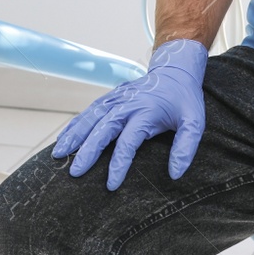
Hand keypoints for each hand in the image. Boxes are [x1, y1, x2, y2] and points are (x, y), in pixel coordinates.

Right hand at [50, 38, 207, 189]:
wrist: (174, 70)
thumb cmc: (183, 100)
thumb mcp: (194, 122)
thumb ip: (185, 147)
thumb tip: (175, 174)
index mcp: (146, 112)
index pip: (128, 142)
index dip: (118, 164)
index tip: (110, 185)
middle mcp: (127, 104)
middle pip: (102, 129)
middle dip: (87, 151)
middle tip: (74, 172)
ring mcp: (116, 99)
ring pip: (90, 117)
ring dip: (74, 135)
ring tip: (59, 154)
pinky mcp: (110, 97)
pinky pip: (89, 111)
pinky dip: (75, 124)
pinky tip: (64, 137)